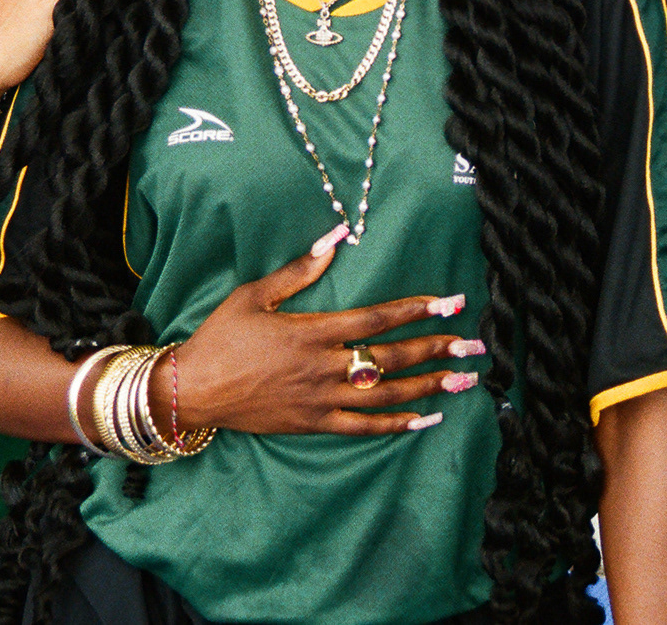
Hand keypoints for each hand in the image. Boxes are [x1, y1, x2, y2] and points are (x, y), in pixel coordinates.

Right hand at [160, 224, 483, 435]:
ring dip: (428, 386)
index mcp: (313, 331)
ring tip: (463, 380)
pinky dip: (397, 425)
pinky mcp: (314, 424)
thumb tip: (336, 239)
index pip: (378, 318)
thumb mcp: (255, 294)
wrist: (193, 390)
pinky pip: (364, 428)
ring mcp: (321, 399)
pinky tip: (426, 418)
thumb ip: (300, 269)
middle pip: (392, 356)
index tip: (451, 302)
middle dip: (437, 348)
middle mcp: (324, 367)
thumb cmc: (221, 337)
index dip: (418, 309)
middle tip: (474, 345)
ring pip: (387, 394)